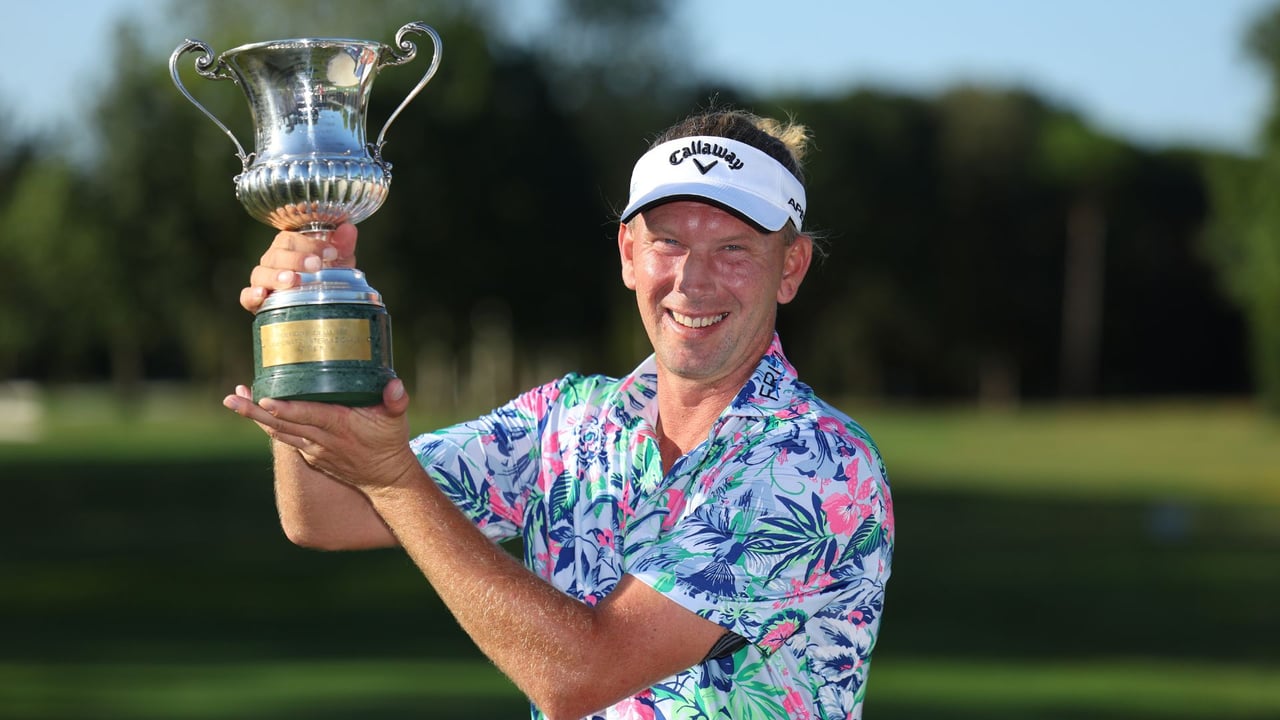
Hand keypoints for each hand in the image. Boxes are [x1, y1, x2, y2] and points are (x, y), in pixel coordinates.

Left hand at [222, 379, 417, 492]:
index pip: (309, 416)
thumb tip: (395, 385)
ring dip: (255, 417)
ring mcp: (313, 448)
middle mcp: (321, 439)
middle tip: (231, 398)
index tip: (265, 399)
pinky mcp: (310, 453)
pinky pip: (285, 437)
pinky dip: (269, 425)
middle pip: (283, 424)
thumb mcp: (397, 420)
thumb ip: (396, 401)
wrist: (385, 480)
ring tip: (234, 400)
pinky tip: (256, 411)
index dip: (287, 409)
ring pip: (279, 432)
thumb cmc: (390, 444)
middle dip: (255, 411)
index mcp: (339, 426)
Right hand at [239, 223, 359, 312]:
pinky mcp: (256, 301)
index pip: (292, 238)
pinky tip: (262, 295)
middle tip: (315, 266)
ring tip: (292, 280)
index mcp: (290, 246)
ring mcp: (263, 280)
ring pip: (261, 273)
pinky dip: (251, 295)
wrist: (318, 306)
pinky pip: (246, 296)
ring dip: (276, 276)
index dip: (311, 244)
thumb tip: (349, 229)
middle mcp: (274, 260)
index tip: (331, 253)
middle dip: (296, 259)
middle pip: (276, 254)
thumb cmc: (325, 277)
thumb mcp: (338, 262)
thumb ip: (343, 245)